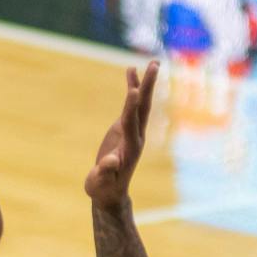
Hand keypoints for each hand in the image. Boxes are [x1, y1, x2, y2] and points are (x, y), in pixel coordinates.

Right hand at [84, 61, 158, 210]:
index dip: (131, 107)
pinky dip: (131, 91)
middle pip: (144, 108)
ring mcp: (132, 132)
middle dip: (149, 86)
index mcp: (130, 148)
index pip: (131, 123)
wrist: (109, 192)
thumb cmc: (103, 188)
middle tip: (155, 65)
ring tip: (149, 63)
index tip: (134, 90)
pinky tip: (131, 77)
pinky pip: (130, 106)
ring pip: (141, 105)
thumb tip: (110, 160)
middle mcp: (136, 136)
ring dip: (145, 84)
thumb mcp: (101, 181)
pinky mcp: (125, 129)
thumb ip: (106, 171)